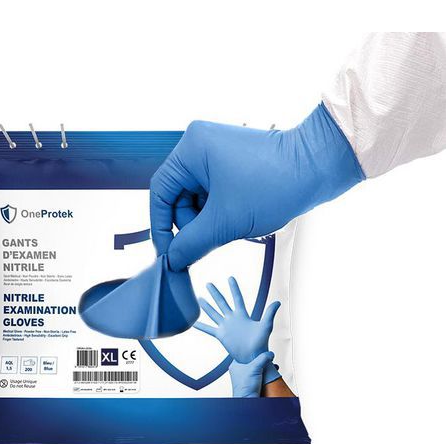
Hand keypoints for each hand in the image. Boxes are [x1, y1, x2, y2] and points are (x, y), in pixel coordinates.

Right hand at [150, 104, 363, 270]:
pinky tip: (237, 221)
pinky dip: (220, 213)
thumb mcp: (225, 221)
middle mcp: (200, 147)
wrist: (319, 168)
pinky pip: (214, 195)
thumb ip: (192, 244)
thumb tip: (172, 262)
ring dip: (208, 221)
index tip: (168, 254)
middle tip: (207, 244)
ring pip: (197, 199)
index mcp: (191, 149)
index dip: (160, 227)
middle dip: (191, 225)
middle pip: (178, 197)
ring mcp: (217, 154)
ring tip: (230, 229)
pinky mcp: (232, 164)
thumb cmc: (273, 184)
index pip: (160, 192)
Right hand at [194, 277, 279, 363]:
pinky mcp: (221, 335)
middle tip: (209, 284)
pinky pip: (209, 329)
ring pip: (213, 313)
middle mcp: (232, 318)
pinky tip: (193, 323)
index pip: (237, 298)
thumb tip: (278, 301)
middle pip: (222, 302)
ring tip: (199, 298)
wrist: (253, 356)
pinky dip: (201, 326)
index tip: (230, 278)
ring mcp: (225, 326)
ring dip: (206, 306)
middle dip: (215, 293)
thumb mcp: (266, 326)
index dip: (234, 288)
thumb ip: (269, 313)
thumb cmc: (261, 342)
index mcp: (242, 315)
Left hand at [229, 352, 277, 397]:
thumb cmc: (244, 387)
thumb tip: (269, 354)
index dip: (252, 351)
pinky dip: (267, 375)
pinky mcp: (253, 384)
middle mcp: (240, 372)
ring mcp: (247, 379)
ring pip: (257, 369)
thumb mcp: (254, 367)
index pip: (243, 354)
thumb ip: (263, 358)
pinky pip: (261, 376)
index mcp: (235, 366)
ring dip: (266, 368)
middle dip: (262, 360)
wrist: (248, 402)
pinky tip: (272, 373)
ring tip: (272, 366)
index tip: (259, 349)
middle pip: (252, 361)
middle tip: (267, 358)